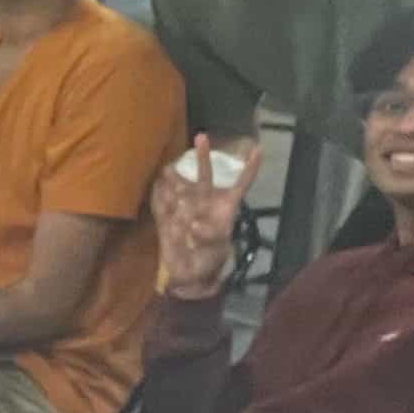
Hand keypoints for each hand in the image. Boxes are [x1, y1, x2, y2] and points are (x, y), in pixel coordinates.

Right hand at [146, 148, 246, 297]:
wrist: (187, 276)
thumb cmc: (208, 262)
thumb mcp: (215, 252)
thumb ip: (208, 236)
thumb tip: (194, 224)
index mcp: (224, 209)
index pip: (240, 185)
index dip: (249, 168)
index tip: (257, 148)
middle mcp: (205, 203)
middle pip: (205, 176)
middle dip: (203, 157)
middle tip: (202, 136)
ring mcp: (185, 208)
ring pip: (181, 185)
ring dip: (176, 176)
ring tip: (167, 169)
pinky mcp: (167, 217)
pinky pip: (162, 202)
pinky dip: (158, 194)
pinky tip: (155, 185)